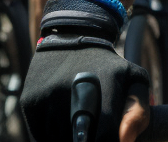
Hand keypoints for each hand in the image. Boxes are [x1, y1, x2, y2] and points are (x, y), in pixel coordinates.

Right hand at [20, 0, 148, 141]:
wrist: (73, 35)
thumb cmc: (109, 67)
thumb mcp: (133, 79)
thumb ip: (138, 112)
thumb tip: (125, 141)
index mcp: (106, 86)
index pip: (105, 136)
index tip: (110, 138)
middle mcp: (74, 91)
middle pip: (79, 141)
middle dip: (88, 139)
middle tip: (92, 130)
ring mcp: (49, 97)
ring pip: (57, 141)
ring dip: (68, 139)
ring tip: (79, 124)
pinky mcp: (30, 102)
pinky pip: (39, 136)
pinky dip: (51, 136)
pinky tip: (61, 120)